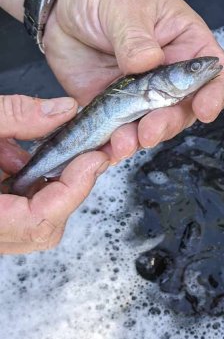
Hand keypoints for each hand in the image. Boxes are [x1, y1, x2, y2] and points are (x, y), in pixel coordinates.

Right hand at [0, 94, 108, 253]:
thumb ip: (14, 116)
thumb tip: (64, 111)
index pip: (39, 221)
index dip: (72, 189)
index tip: (94, 158)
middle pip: (45, 227)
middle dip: (70, 188)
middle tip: (87, 155)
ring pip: (34, 220)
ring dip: (48, 184)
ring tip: (41, 152)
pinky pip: (18, 210)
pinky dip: (27, 183)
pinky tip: (13, 156)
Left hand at [43, 0, 223, 163]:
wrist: (63, 5)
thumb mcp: (124, 5)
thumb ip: (136, 36)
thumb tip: (148, 62)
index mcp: (187, 45)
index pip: (220, 75)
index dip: (218, 95)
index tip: (204, 109)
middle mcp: (171, 76)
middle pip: (186, 110)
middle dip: (170, 123)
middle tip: (150, 129)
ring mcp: (145, 95)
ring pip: (155, 126)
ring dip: (142, 138)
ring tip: (123, 141)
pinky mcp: (117, 108)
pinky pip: (122, 131)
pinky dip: (116, 144)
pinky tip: (108, 147)